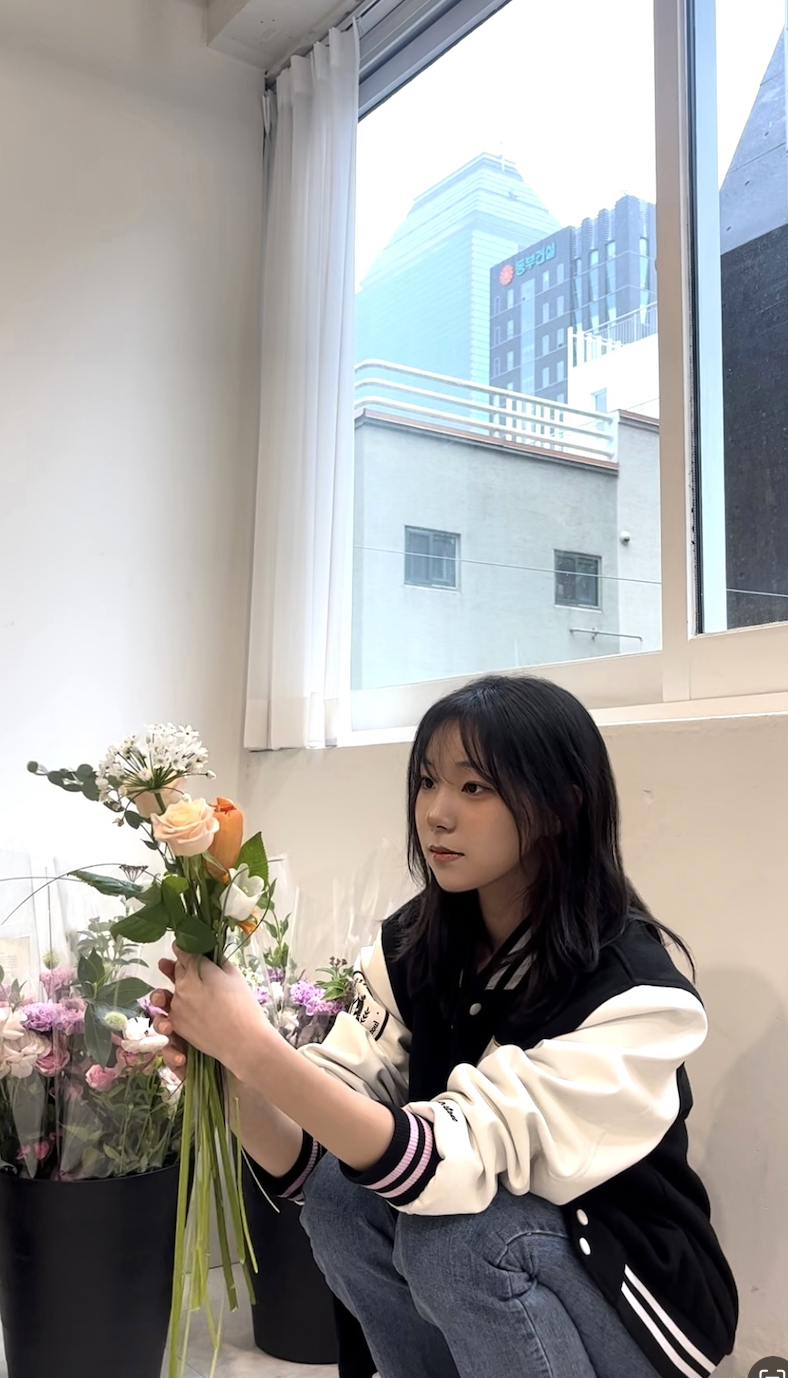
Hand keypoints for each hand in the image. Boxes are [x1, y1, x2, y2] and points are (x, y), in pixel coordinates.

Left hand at [156, 945, 268, 1078]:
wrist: (242, 1040)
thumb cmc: (244, 1005)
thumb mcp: (234, 975)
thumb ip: (218, 961)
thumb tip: (209, 953)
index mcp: (196, 970)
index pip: (183, 951)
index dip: (183, 946)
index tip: (185, 944)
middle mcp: (181, 985)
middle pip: (176, 969)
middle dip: (182, 965)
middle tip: (191, 966)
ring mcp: (176, 1006)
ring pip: (171, 990)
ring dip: (177, 988)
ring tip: (186, 991)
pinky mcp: (176, 1024)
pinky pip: (171, 1010)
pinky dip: (178, 1007)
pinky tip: (190, 1010)